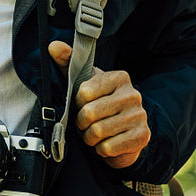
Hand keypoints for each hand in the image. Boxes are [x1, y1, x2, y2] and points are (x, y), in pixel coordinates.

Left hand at [47, 40, 148, 169]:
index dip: (77, 102)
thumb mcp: (82, 81)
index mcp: (119, 77)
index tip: (81, 104)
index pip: (84, 92)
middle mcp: (133, 94)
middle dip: (81, 123)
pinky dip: (100, 149)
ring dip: (89, 137)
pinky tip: (105, 143)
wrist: (123, 132)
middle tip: (85, 123)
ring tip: (94, 133)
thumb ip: (67, 62)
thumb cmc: (98, 103)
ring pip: (97, 132)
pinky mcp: (142, 137)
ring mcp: (140, 116)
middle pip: (89, 113)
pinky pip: (107, 147)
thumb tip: (53, 46)